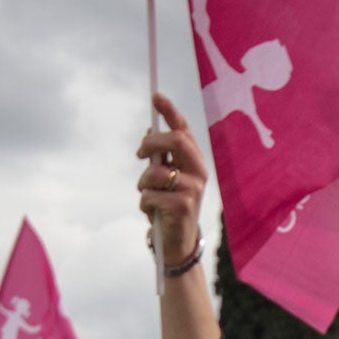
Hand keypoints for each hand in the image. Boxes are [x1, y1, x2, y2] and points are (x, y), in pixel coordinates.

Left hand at [136, 94, 207, 267]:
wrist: (178, 242)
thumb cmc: (169, 206)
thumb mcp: (166, 178)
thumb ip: (162, 157)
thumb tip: (150, 131)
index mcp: (194, 160)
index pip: (183, 129)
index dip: (170, 111)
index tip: (155, 97)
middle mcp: (199, 171)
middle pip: (175, 140)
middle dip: (152, 143)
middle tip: (139, 154)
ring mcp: (193, 188)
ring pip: (156, 171)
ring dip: (143, 184)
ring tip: (148, 196)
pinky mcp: (183, 206)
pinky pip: (150, 195)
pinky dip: (144, 204)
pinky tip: (153, 213)